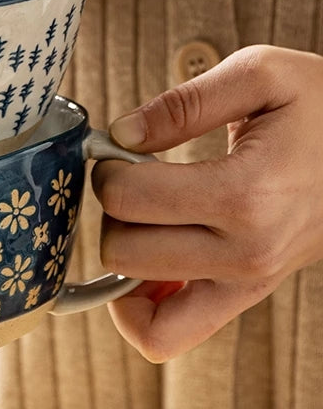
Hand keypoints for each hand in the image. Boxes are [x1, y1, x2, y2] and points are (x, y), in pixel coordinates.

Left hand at [91, 45, 322, 361]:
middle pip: (123, 253)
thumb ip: (183, 103)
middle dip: (112, 210)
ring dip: (124, 258)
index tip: (119, 148)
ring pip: (140, 309)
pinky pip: (170, 333)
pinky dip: (141, 308)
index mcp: (246, 195)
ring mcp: (249, 282)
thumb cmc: (322, 107)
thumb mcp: (260, 75)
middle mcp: (247, 252)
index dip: (107, 167)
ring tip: (143, 216)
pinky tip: (145, 264)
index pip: (128, 199)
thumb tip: (122, 134)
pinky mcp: (247, 295)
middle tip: (132, 178)